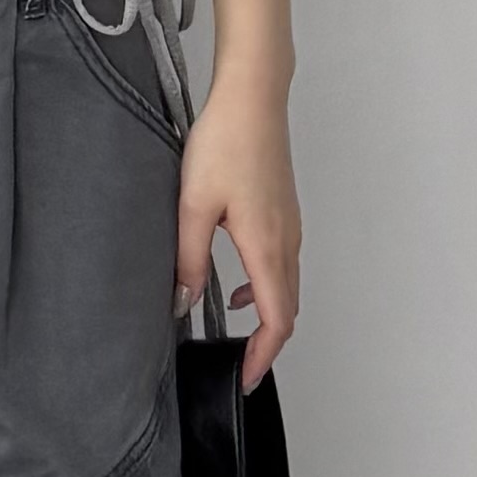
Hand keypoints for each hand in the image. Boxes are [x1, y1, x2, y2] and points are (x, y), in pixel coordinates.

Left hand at [177, 83, 299, 390]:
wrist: (253, 97)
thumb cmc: (225, 143)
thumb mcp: (193, 205)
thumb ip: (189, 259)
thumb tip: (185, 303)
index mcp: (267, 247)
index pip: (278, 321)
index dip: (263, 357)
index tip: (244, 378)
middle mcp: (288, 241)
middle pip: (289, 310)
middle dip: (268, 345)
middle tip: (240, 366)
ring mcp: (291, 225)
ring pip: (288, 287)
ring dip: (269, 316)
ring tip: (238, 333)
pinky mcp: (286, 212)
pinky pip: (284, 264)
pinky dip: (269, 287)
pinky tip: (241, 285)